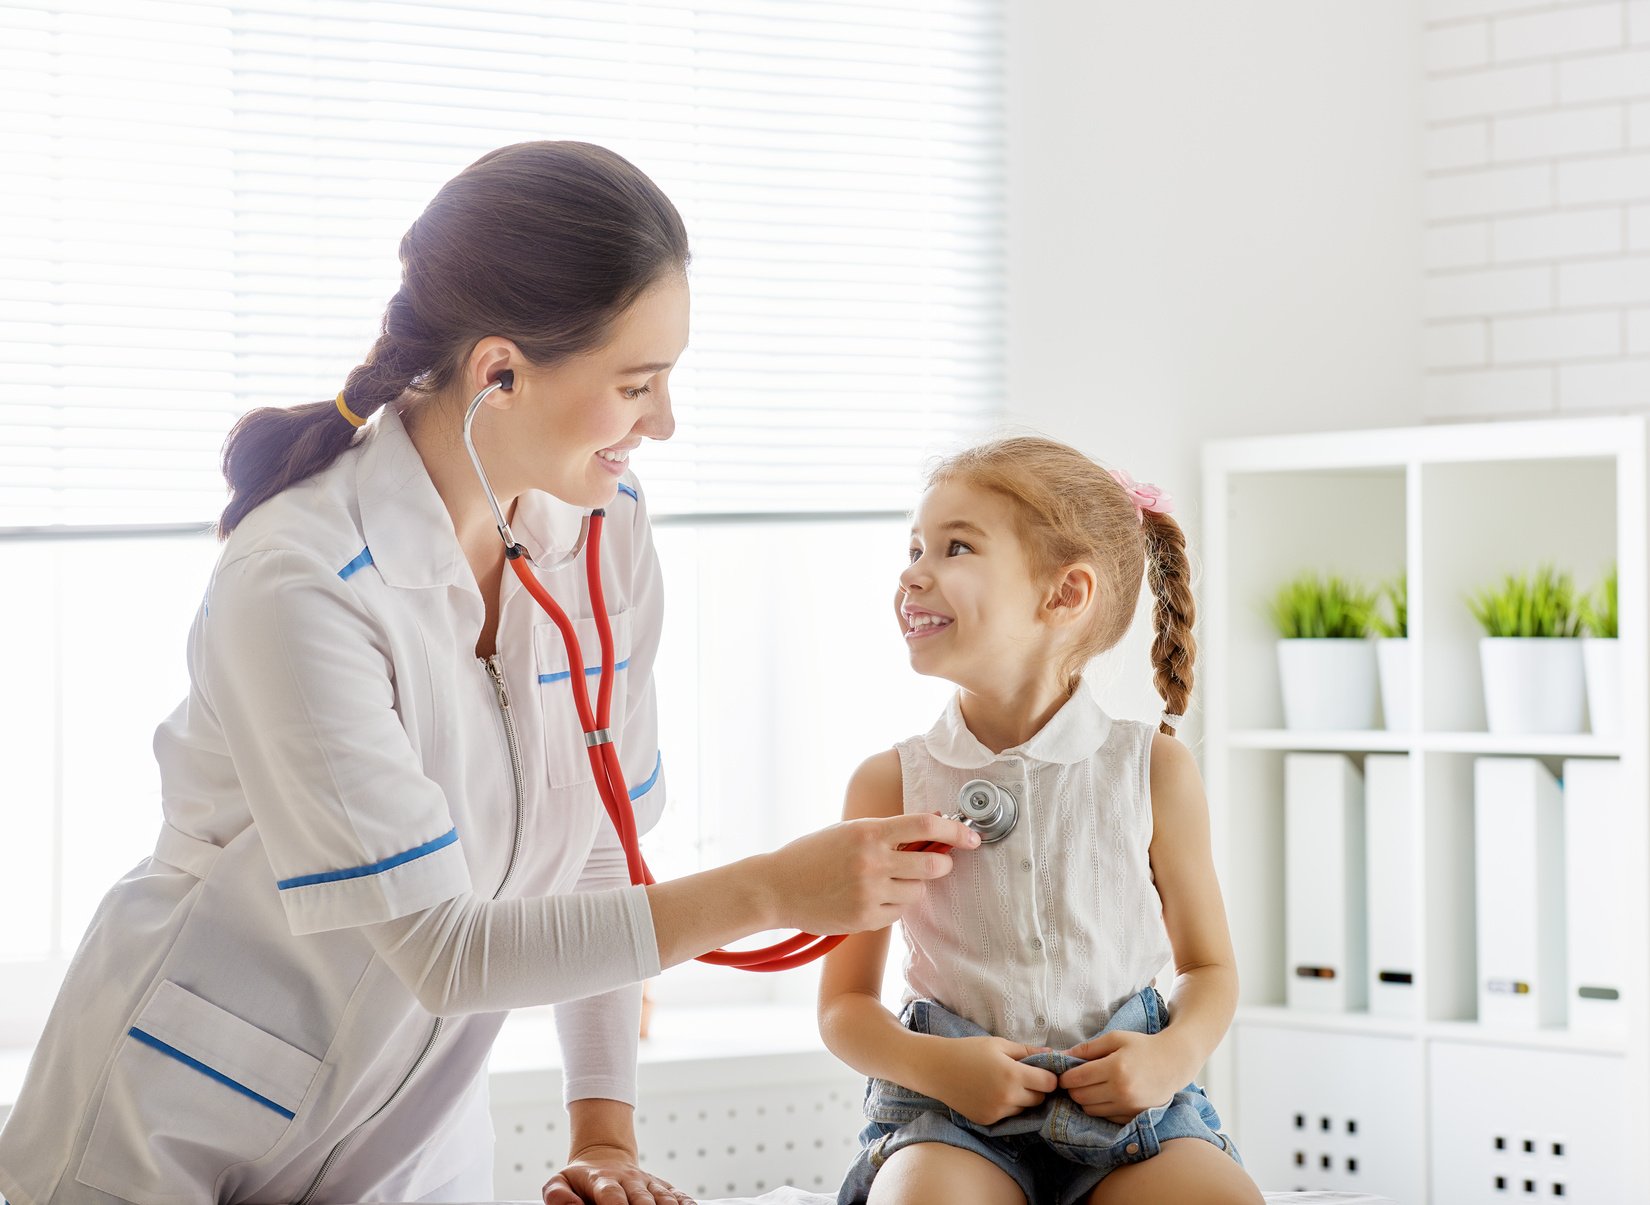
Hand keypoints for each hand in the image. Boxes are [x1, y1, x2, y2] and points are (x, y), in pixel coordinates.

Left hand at [542, 1144, 693, 1204]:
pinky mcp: (661, 1186)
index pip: (611, 1195)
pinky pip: (678, 1195)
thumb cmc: (580, 1179)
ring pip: (663, 1198)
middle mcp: (629, 1180)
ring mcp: (647, 1183)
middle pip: (642, 1200)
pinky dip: (686, 1204)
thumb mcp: (560, 1181)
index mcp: (603, 1180)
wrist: (603, 1155)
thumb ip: (557, 1195)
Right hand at [766, 812, 979, 935]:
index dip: (955, 829)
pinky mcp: (865, 919)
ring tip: (888, 881)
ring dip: (912, 887)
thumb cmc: (812, 855)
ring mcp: (869, 893)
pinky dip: (893, 906)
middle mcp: (872, 862)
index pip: (924, 825)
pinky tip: (871, 898)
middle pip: (932, 864)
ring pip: (917, 892)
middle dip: (942, 864)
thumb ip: (887, 830)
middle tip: (938, 862)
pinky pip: (898, 913)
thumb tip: (931, 822)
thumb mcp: (848, 831)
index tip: (971, 836)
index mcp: (868, 833)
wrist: (776, 888)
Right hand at [927, 1035, 1057, 1125]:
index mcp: (1013, 1075)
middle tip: (1022, 1075)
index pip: (1049, 1084)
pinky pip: (1008, 1116)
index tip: (1042, 1070)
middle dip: (1036, 1088)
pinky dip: (1007, 1107)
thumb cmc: (968, 1050)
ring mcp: (997, 1112)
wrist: (937, 1068)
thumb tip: (1054, 1054)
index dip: (1049, 1076)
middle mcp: (1008, 1097)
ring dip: (1022, 1099)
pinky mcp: (988, 1121)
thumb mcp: (999, 1044)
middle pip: (1039, 1099)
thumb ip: (1028, 1051)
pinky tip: (992, 1093)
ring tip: (1004, 1083)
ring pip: (1024, 1110)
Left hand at [1057, 1029, 1185, 1123]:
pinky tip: (1105, 1096)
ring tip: (1091, 1086)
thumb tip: (1062, 1056)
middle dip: (1073, 1088)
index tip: (1063, 1074)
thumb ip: (1088, 1048)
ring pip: (1090, 1110)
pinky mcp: (1134, 1116)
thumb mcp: (1115, 1038)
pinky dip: (1100, 1108)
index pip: (1078, 1078)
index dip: (1065, 1077)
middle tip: (1076, 1080)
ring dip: (1085, 1099)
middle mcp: (1121, 1090)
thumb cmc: (1142, 1047)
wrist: (1174, 1063)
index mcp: (1115, 1068)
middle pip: (1081, 1097)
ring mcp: (1128, 1106)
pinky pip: (1105, 1117)